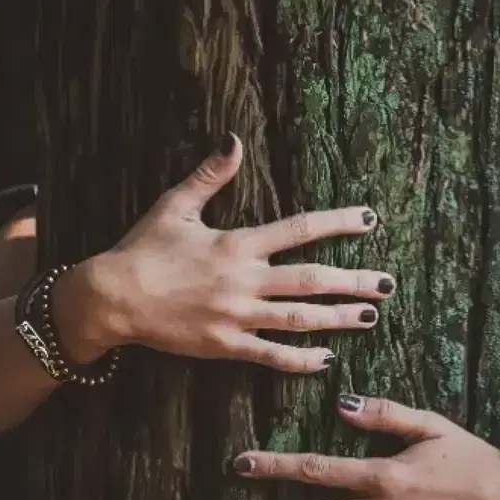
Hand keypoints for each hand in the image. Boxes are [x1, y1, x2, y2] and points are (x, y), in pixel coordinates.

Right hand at [57, 134, 394, 372]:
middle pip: (311, 280)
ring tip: (368, 317)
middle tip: (387, 284)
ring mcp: (237, 317)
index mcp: (238, 244)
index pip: (299, 230)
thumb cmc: (142, 250)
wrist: (113, 298)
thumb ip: (211, 175)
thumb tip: (235, 140)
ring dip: (337, 319)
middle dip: (352, 281)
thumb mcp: (176, 205)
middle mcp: (244, 281)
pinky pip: (271, 355)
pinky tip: (326, 359)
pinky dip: (301, 359)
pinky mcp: (225, 346)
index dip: (337, 224)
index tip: (369, 221)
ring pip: (299, 319)